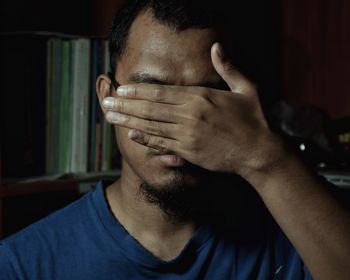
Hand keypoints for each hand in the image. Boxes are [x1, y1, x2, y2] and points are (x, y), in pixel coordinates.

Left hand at [103, 43, 284, 177]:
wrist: (259, 152)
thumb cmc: (254, 119)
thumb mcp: (246, 88)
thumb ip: (228, 67)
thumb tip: (217, 46)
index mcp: (201, 97)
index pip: (162, 92)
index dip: (139, 91)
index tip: (121, 89)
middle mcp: (190, 115)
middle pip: (151, 109)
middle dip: (126, 106)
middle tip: (106, 103)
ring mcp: (188, 135)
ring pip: (152, 126)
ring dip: (128, 121)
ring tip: (110, 117)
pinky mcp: (189, 152)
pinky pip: (163, 145)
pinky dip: (146, 139)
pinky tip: (131, 135)